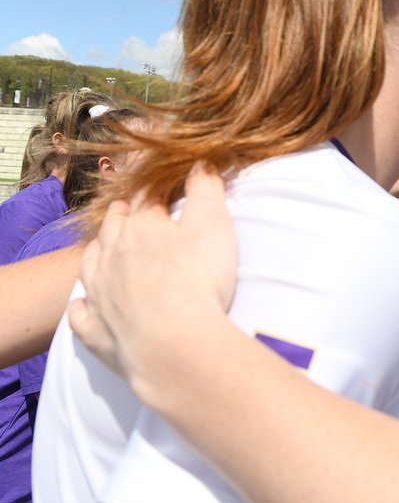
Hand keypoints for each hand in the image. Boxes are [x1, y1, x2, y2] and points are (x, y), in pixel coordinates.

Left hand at [68, 166, 236, 381]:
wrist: (172, 341)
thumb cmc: (197, 278)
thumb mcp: (213, 224)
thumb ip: (206, 189)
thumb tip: (201, 162)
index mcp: (142, 226)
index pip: (145, 199)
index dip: (153, 190)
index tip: (160, 186)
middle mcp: (113, 254)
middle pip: (113, 228)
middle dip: (120, 216)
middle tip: (125, 210)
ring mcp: (99, 293)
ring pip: (91, 264)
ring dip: (96, 253)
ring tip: (100, 247)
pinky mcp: (96, 329)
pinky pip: (81, 313)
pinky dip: (82, 306)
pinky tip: (83, 304)